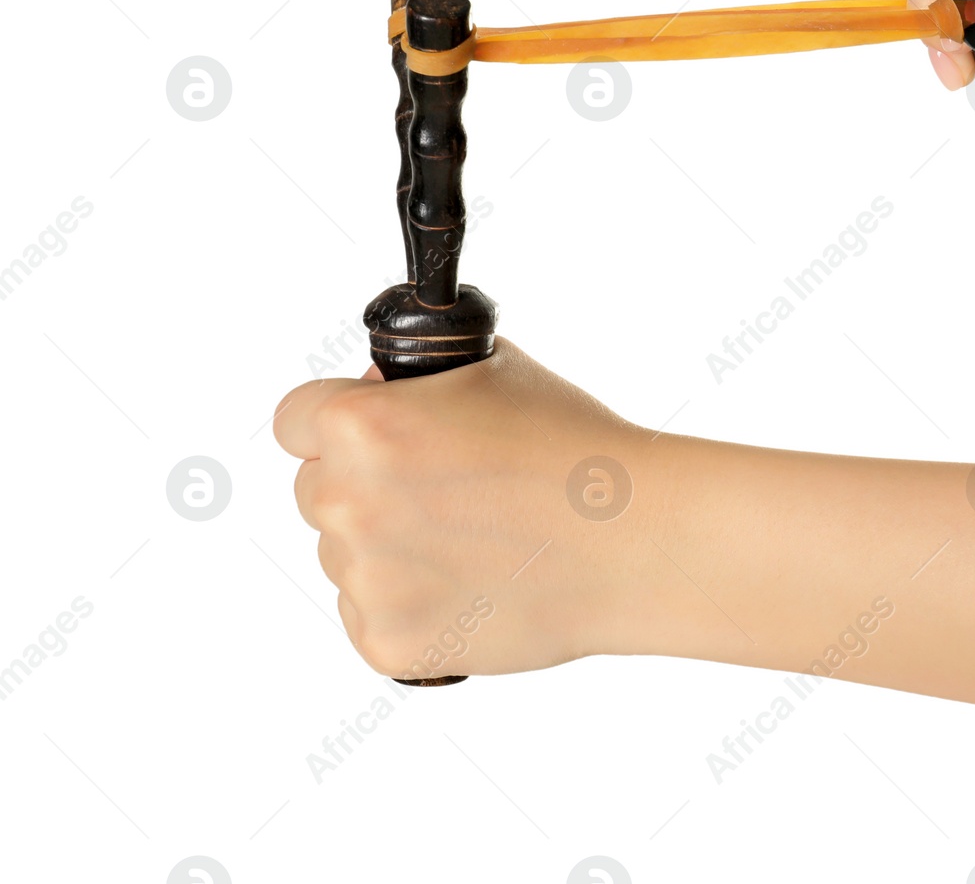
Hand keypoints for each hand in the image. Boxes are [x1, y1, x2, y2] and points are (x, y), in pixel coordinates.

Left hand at [273, 339, 658, 680]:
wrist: (636, 541)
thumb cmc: (577, 450)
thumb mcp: (493, 373)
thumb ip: (411, 386)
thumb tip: (370, 396)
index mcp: (363, 425)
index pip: (295, 420)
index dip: (336, 425)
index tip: (371, 439)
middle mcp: (348, 502)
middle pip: (315, 492)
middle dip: (365, 490)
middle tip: (445, 495)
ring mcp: (365, 580)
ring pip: (344, 558)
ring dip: (389, 551)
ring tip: (476, 543)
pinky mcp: (388, 644)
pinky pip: (369, 617)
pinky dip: (412, 607)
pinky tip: (475, 585)